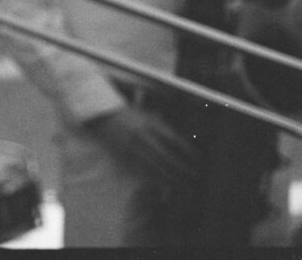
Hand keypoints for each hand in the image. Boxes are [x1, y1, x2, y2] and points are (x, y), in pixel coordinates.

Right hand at [84, 106, 200, 185]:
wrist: (103, 116)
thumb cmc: (130, 117)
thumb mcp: (148, 117)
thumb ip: (164, 130)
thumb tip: (184, 147)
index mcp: (149, 124)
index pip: (173, 139)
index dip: (187, 151)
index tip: (198, 160)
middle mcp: (141, 136)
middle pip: (165, 156)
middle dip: (181, 168)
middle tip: (194, 177)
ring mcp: (131, 147)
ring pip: (154, 166)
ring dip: (170, 177)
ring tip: (183, 185)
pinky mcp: (123, 156)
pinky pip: (141, 171)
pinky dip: (153, 179)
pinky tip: (163, 185)